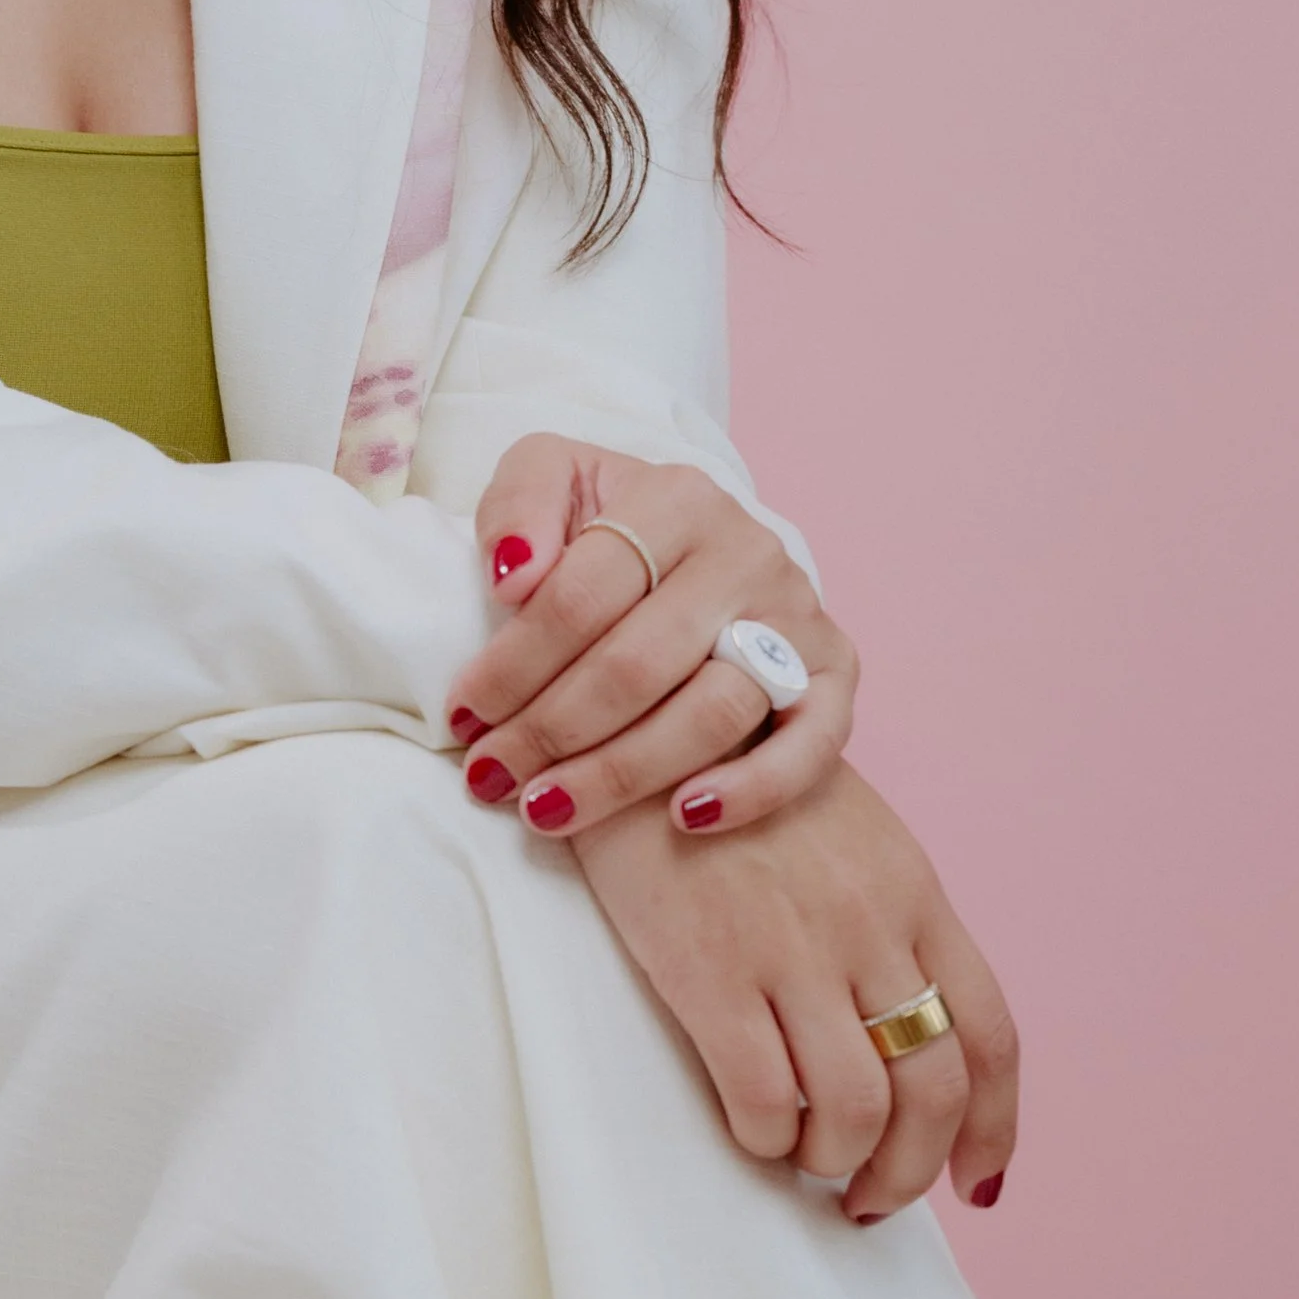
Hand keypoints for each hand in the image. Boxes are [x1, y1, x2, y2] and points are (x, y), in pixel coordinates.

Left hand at [444, 435, 854, 839]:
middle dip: (550, 731)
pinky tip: (685, 818)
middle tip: (492, 777)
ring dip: (621, 773)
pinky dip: (753, 788)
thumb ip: (519, 504)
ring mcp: (797, 616)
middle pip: (637, 664)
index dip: (511, 665)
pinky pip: (811, 744)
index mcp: (675, 499)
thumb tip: (515, 578)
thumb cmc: (611, 530)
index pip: (579, 597)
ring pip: (712, 712)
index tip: (462, 717)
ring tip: (547, 808)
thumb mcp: (554, 480)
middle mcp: (746, 552)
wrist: (701, 550)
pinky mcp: (835, 674)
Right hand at [573, 762, 1018, 1219]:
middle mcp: (869, 926)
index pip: (990, 1036)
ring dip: (834, 1159)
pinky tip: (750, 1128)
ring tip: (804, 1158)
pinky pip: (762, 1098)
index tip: (976, 1180)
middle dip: (911, 1170)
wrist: (637, 723)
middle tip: (872, 1196)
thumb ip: (887, 921)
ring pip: (853, 1110)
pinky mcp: (709, 969)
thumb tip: (907, 1030)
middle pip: (931, 1091)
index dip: (992, 1127)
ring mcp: (791, 949)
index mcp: (913, 892)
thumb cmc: (733, 783)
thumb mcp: (847, 833)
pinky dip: (765, 1138)